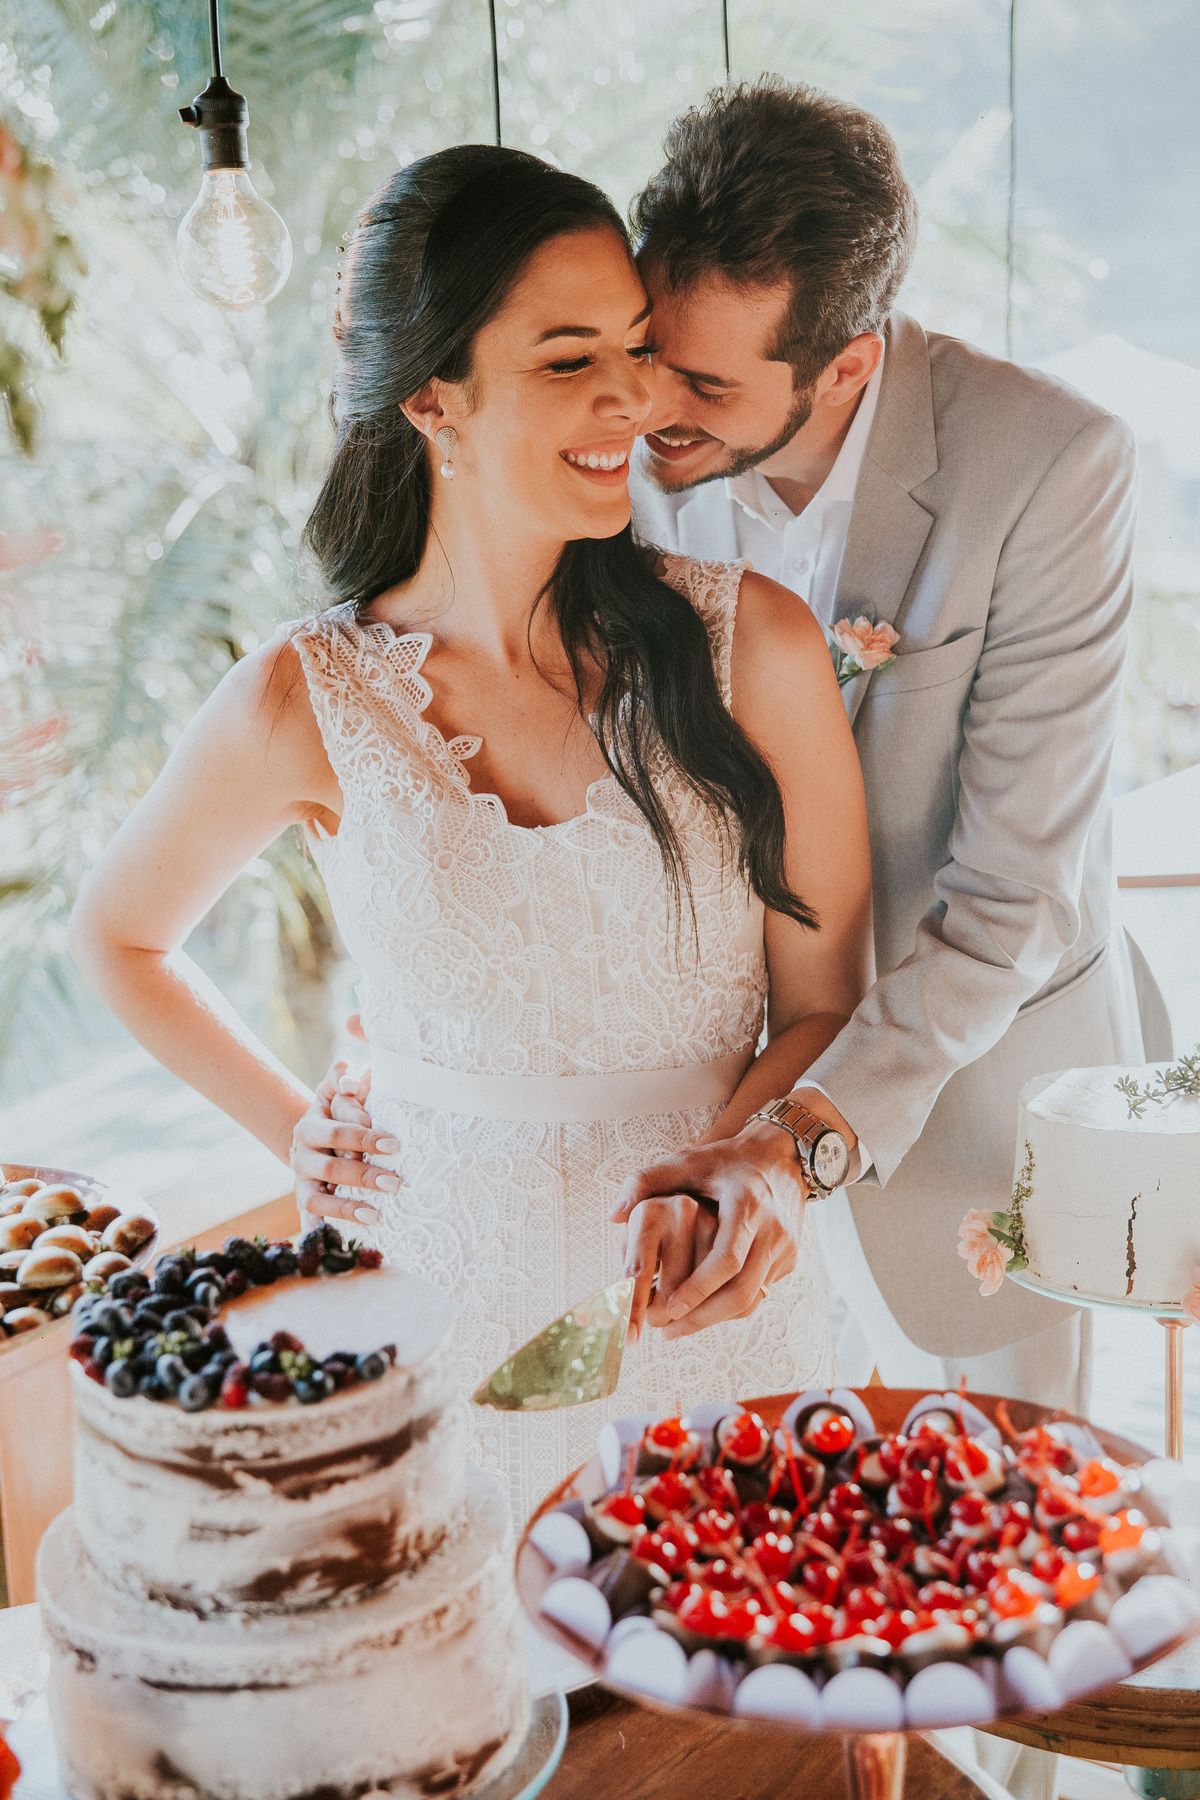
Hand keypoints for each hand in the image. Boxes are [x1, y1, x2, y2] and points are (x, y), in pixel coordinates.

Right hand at [290, 1059, 398, 1226]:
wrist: (312, 1140)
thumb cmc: (337, 1113)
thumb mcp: (336, 1094)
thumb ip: (342, 1081)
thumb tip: (351, 1076)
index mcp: (311, 1126)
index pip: (338, 1131)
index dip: (364, 1137)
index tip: (395, 1145)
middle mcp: (302, 1155)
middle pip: (332, 1167)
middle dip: (364, 1175)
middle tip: (396, 1183)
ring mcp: (301, 1181)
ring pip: (318, 1198)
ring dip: (347, 1208)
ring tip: (376, 1215)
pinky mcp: (304, 1202)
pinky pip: (310, 1219)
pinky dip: (318, 1229)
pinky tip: (334, 1240)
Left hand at [611, 1123, 805, 1340]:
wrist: (783, 1156)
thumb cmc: (727, 1160)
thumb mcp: (688, 1159)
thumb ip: (646, 1181)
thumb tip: (613, 1215)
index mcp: (747, 1204)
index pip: (727, 1258)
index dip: (699, 1287)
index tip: (670, 1308)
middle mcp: (772, 1229)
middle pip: (741, 1290)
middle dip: (703, 1316)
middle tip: (668, 1330)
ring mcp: (784, 1248)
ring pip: (752, 1299)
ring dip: (715, 1318)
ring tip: (679, 1327)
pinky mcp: (788, 1260)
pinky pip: (760, 1294)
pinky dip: (730, 1307)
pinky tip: (703, 1310)